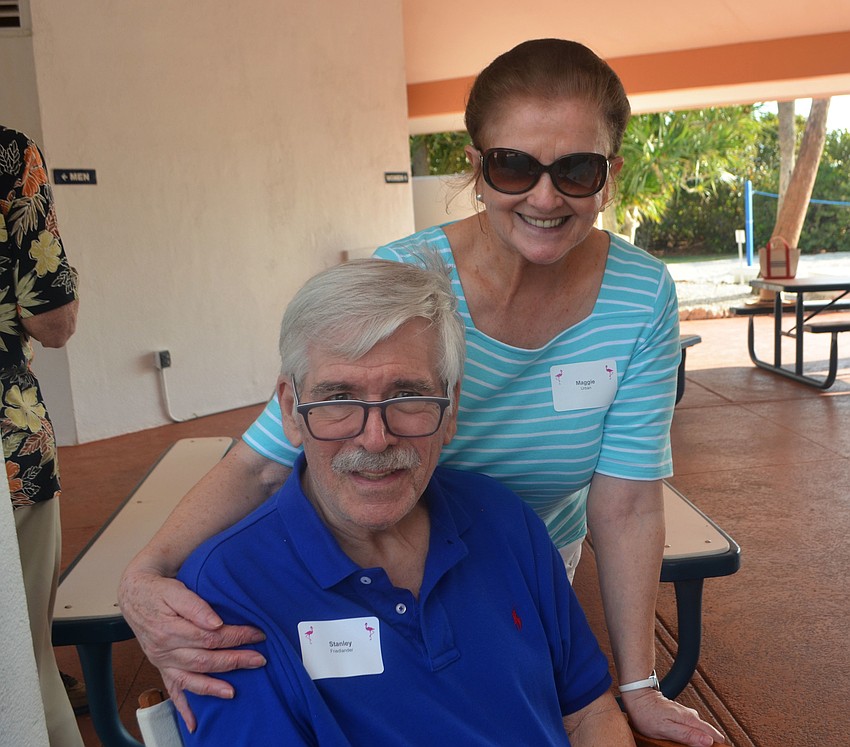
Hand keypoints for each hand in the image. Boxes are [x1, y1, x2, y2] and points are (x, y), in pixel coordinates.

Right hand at [118, 567, 265, 731]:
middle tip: (259, 660)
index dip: (235, 636)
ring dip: (214, 687)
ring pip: (191, 678)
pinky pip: (172, 690)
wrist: (135, 595)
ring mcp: (163, 661)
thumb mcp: (175, 590)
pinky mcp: (162, 668)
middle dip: (234, 661)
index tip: (257, 634)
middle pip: (204, 659)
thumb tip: (215, 622)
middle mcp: (165, 650)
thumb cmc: (158, 592)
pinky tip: (194, 722)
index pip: (210, 637)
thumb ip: (195, 606)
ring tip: (234, 692)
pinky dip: (183, 708)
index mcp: (170, 629)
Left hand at [622, 688, 726, 746]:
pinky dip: (696, 734)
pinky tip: (692, 740)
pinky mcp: (680, 716)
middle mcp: (691, 716)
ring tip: (704, 746)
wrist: (637, 696)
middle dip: (712, 743)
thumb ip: (687, 735)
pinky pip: (693, 727)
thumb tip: (707, 741)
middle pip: (709, 733)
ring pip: (701, 729)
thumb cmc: (647, 713)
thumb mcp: (666, 729)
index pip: (712, 735)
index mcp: (690, 720)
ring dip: (704, 739)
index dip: (717, 745)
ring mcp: (685, 715)